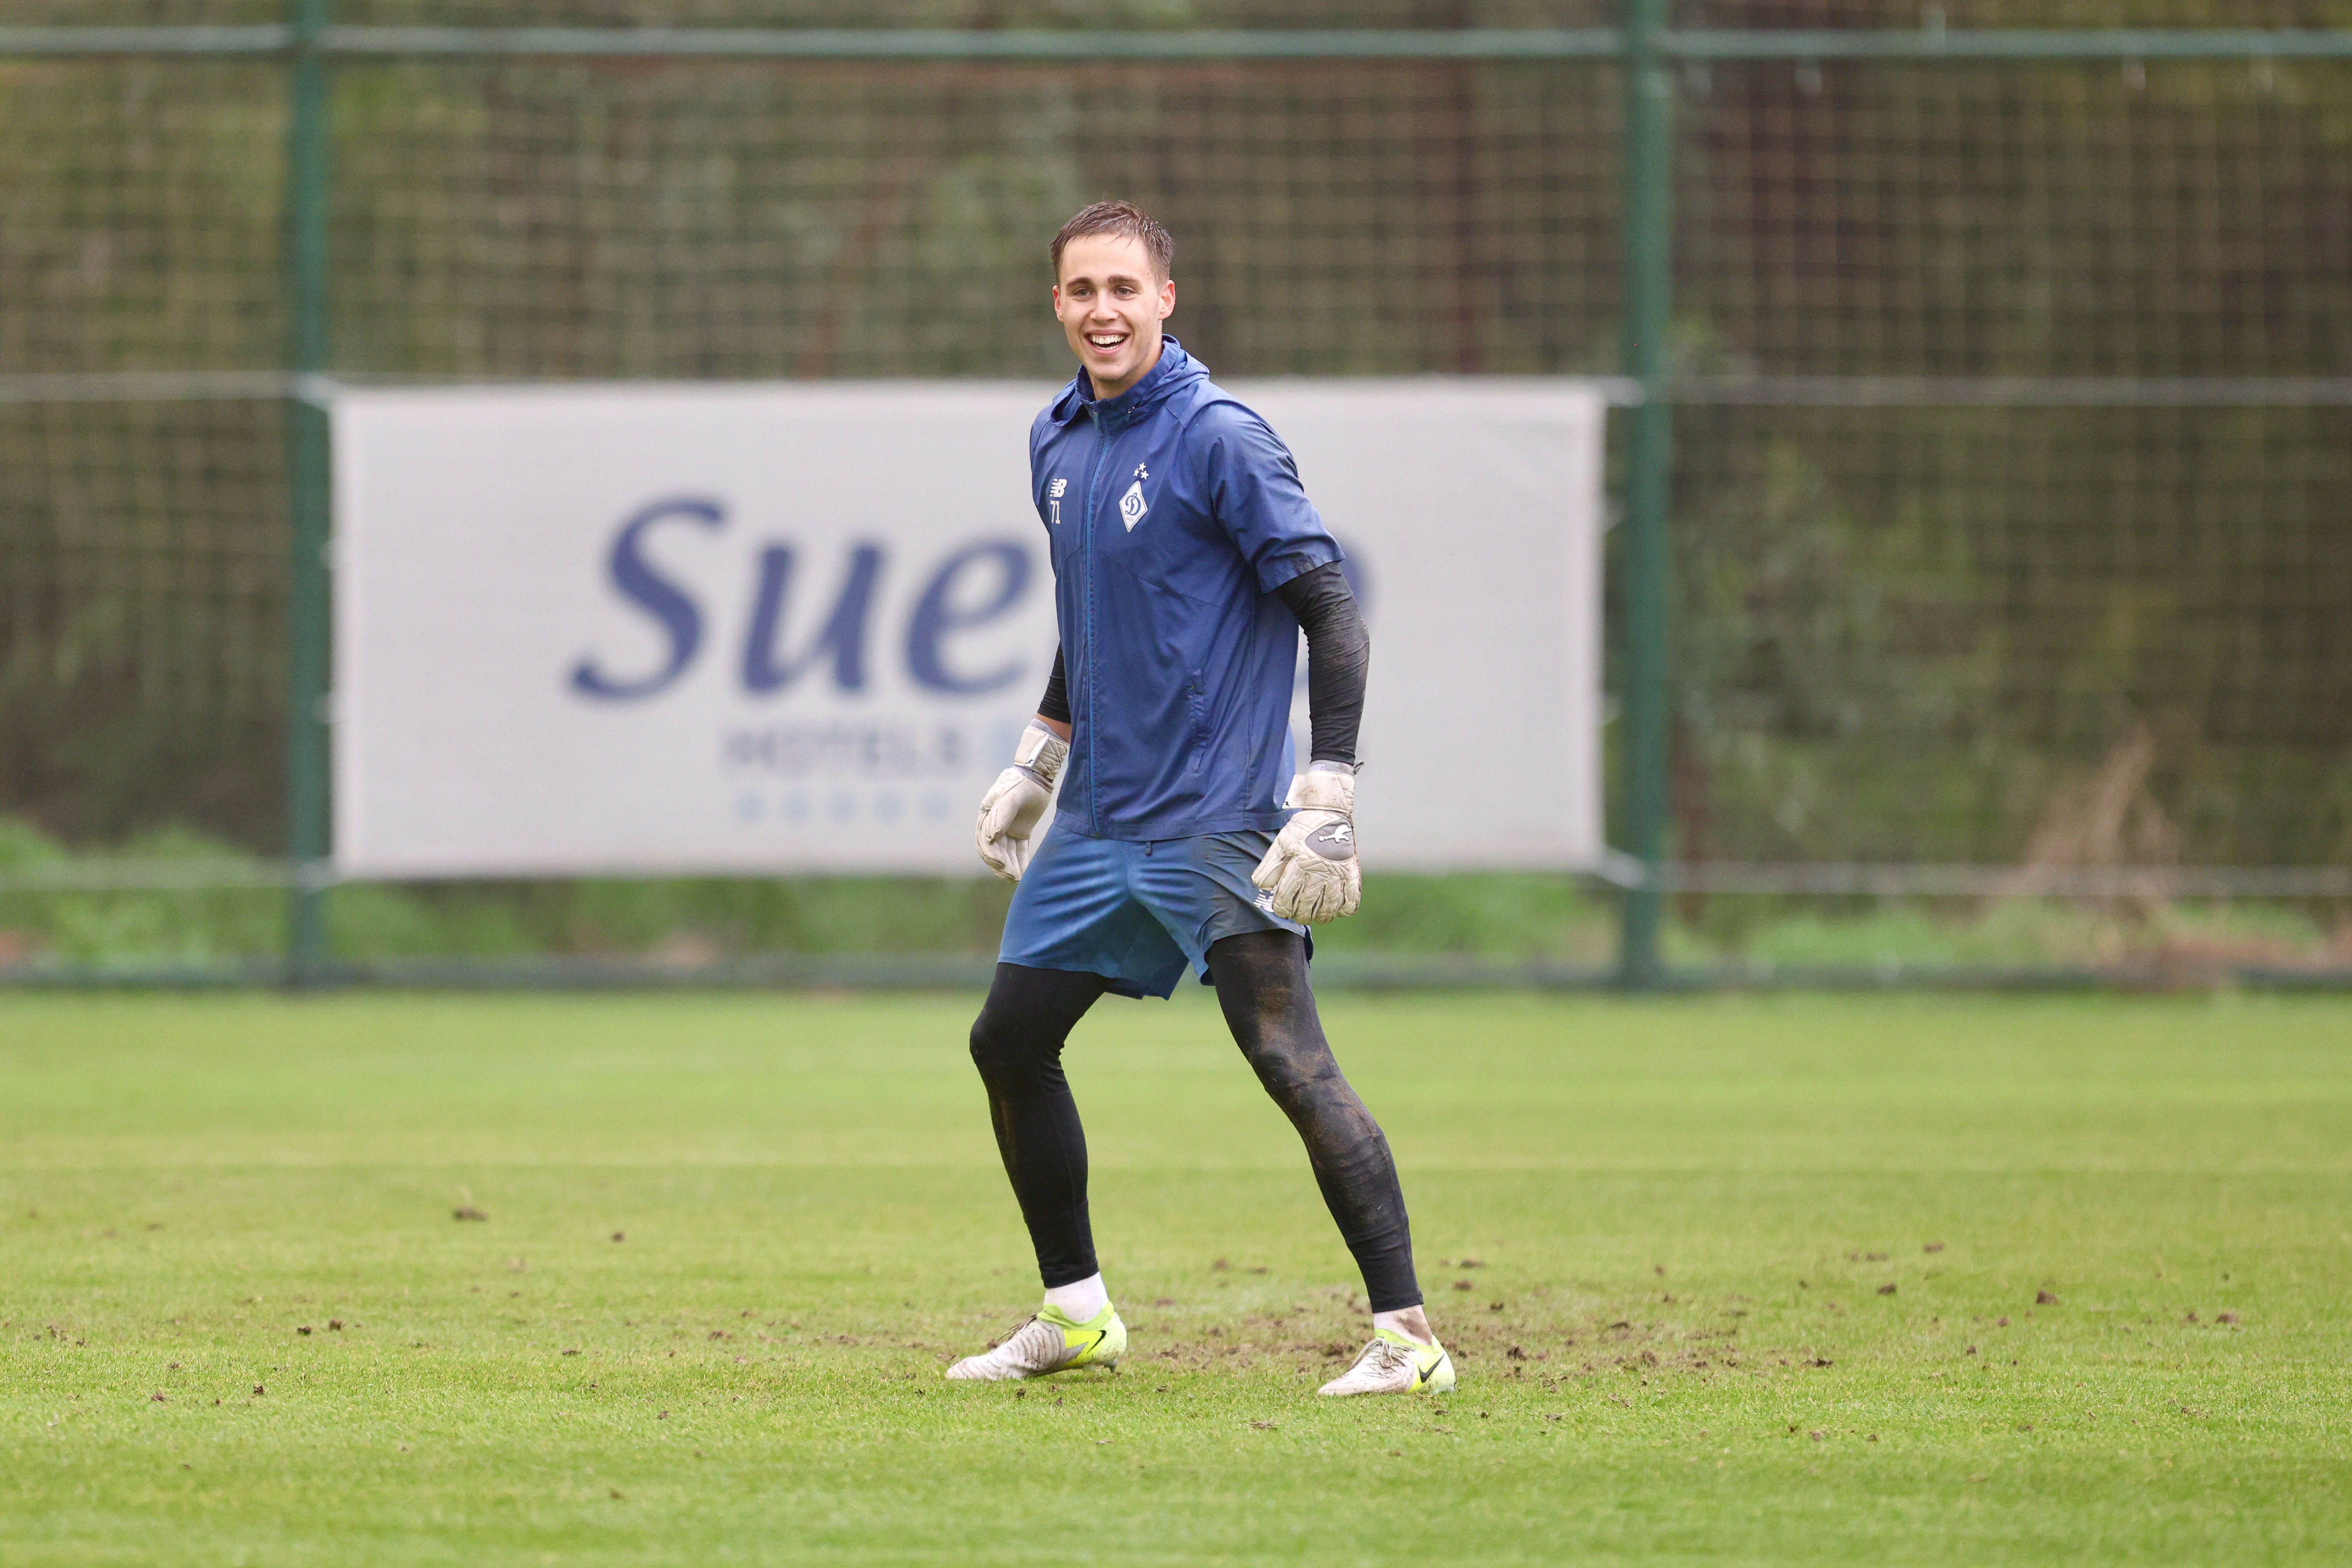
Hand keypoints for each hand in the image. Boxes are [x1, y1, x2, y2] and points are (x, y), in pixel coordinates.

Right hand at [976, 724, 1067, 881]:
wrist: (1038, 774)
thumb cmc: (1023, 782)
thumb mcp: (1012, 795)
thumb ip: (1002, 814)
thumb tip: (991, 836)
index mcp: (986, 815)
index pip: (984, 840)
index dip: (992, 854)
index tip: (1002, 864)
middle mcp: (994, 824)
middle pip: (994, 850)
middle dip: (1001, 865)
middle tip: (1011, 876)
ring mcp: (1007, 829)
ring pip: (1006, 852)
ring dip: (1011, 866)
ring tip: (1018, 879)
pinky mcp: (1020, 832)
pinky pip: (1018, 850)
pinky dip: (1021, 862)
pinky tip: (1025, 874)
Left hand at [1251, 765, 1360, 922]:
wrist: (1330, 813)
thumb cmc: (1302, 829)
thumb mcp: (1281, 843)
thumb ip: (1269, 866)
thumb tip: (1262, 887)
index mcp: (1300, 864)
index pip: (1287, 899)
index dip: (1282, 909)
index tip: (1282, 909)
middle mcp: (1320, 872)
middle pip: (1308, 907)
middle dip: (1300, 915)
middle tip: (1298, 915)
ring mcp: (1338, 874)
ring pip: (1329, 908)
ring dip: (1321, 916)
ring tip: (1316, 916)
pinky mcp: (1352, 873)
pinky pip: (1351, 901)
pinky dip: (1343, 910)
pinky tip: (1336, 910)